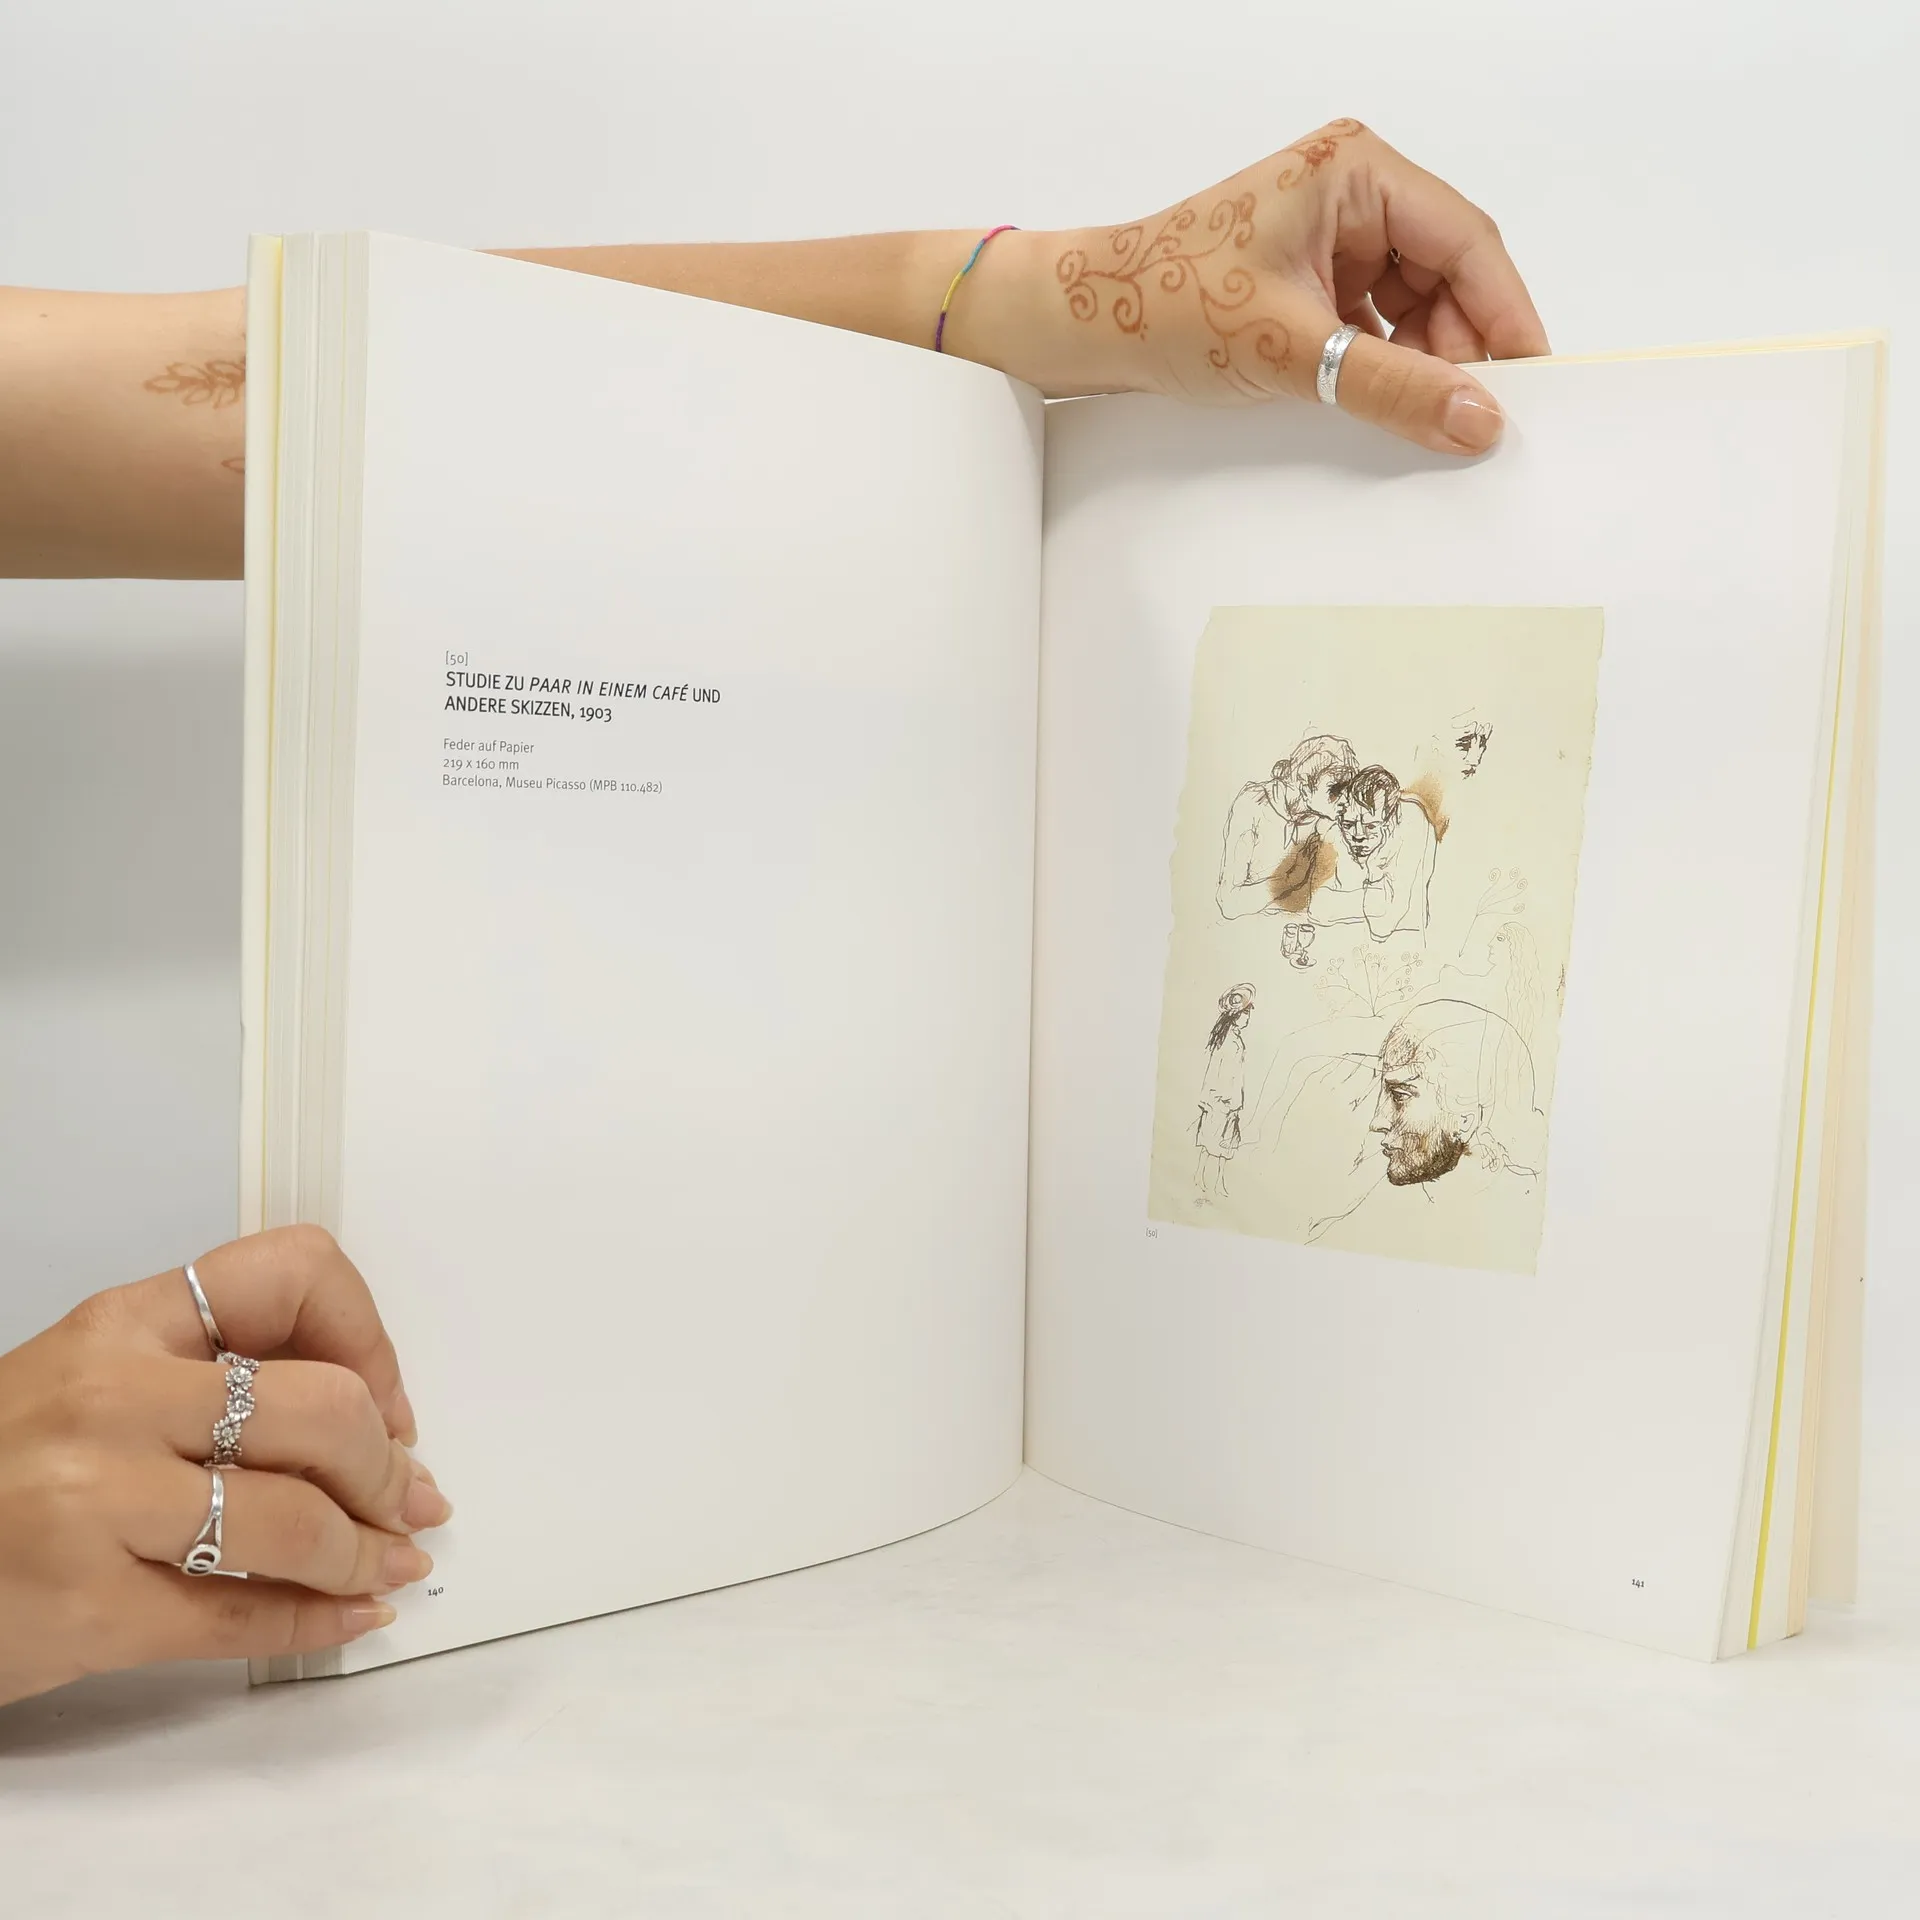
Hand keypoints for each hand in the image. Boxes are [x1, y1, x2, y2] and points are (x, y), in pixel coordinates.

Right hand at [0, 1226, 449, 1707]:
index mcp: (123, 1325)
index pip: (292, 1273)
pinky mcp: (88, 1609)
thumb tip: (369, 1414)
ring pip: (297, 1520)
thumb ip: (212, 1372)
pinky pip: (243, 1616)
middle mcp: (114, 1400)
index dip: (368, 1335)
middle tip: (408, 1494)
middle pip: (322, 1409)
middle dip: (388, 1464)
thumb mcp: (94, 1378)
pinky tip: (352, 1611)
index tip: (386, 1394)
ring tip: (390, 1558)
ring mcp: (96, 1505)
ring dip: (370, 1549)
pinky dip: (321, 1619)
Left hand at [1011, 118, 1548, 453]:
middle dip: (1462, 347)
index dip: (1506, 317)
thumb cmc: (1164, 305)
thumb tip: (1477, 418)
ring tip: (1425, 416)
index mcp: (1357, 171)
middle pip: (1449, 275)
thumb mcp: (1294, 353)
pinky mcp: (1313, 280)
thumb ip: (1393, 387)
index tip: (1533, 382)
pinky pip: (1378, 324)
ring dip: (1424, 362)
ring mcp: (1333, 236)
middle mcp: (1353, 192)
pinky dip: (1389, 366)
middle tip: (1476, 418)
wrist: (1082, 323)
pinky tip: (1388, 404)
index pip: (1466, 243)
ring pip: (1417, 305)